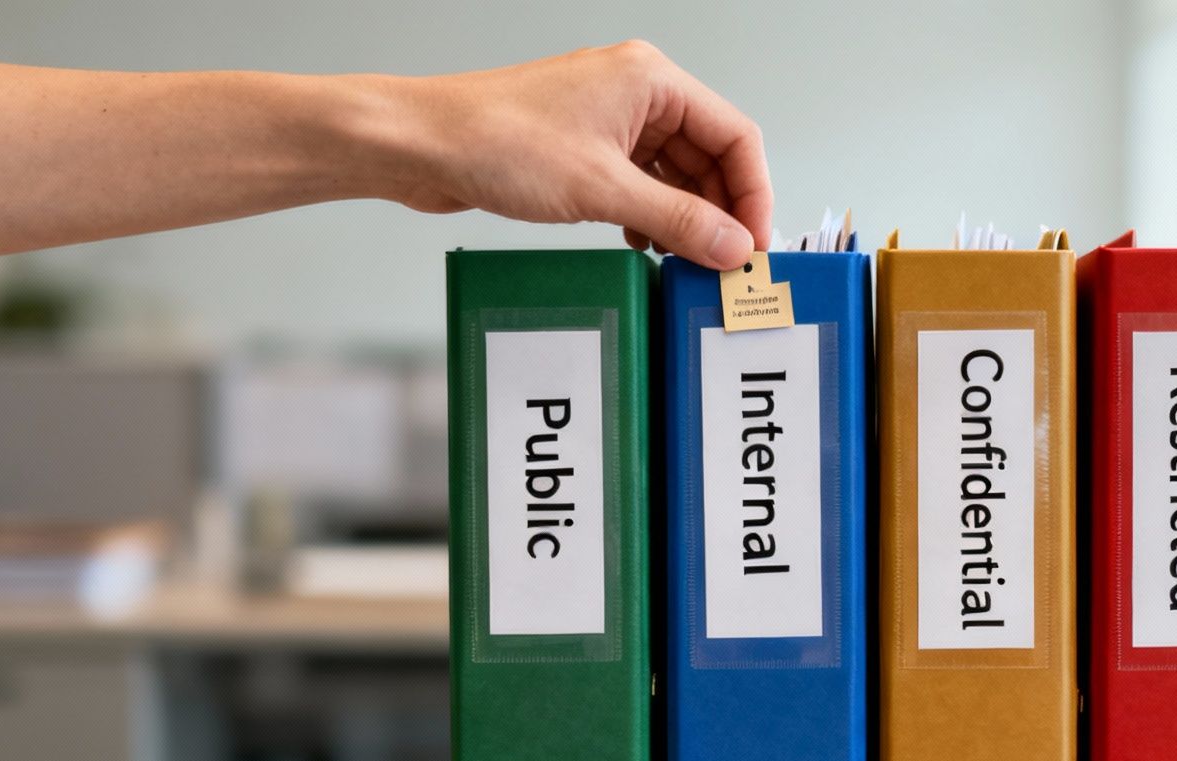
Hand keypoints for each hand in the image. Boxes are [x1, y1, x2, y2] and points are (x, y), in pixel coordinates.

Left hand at [388, 41, 772, 269]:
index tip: (754, 246)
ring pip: (674, 173)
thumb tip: (733, 248)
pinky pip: (639, 182)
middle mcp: (635, 92)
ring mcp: (607, 119)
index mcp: (651, 80)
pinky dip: (650, 215)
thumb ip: (678, 221)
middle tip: (726, 264)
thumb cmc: (496, 142)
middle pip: (708, 156)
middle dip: (720, 212)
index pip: (735, 136)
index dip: (754, 195)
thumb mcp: (603, 190)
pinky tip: (644, 244)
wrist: (421, 144)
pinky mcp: (582, 147)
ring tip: (689, 261)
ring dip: (684, 218)